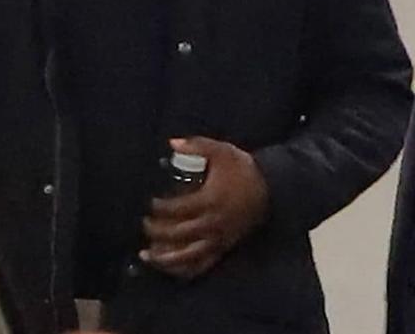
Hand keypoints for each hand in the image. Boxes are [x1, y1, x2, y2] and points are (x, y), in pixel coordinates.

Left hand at [140, 136, 269, 279]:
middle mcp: (212, 224)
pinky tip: (169, 268)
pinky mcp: (223, 249)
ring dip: (164, 258)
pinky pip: (202, 266)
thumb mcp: (221, 150)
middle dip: (156, 231)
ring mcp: (218, 240)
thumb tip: (172, 143)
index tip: (149, 202)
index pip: (176, 209)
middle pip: (177, 233)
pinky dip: (183, 270)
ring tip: (146, 255)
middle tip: (144, 223)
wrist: (270, 188)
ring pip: (187, 256)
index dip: (158, 207)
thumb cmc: (242, 169)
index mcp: (209, 200)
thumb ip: (196, 145)